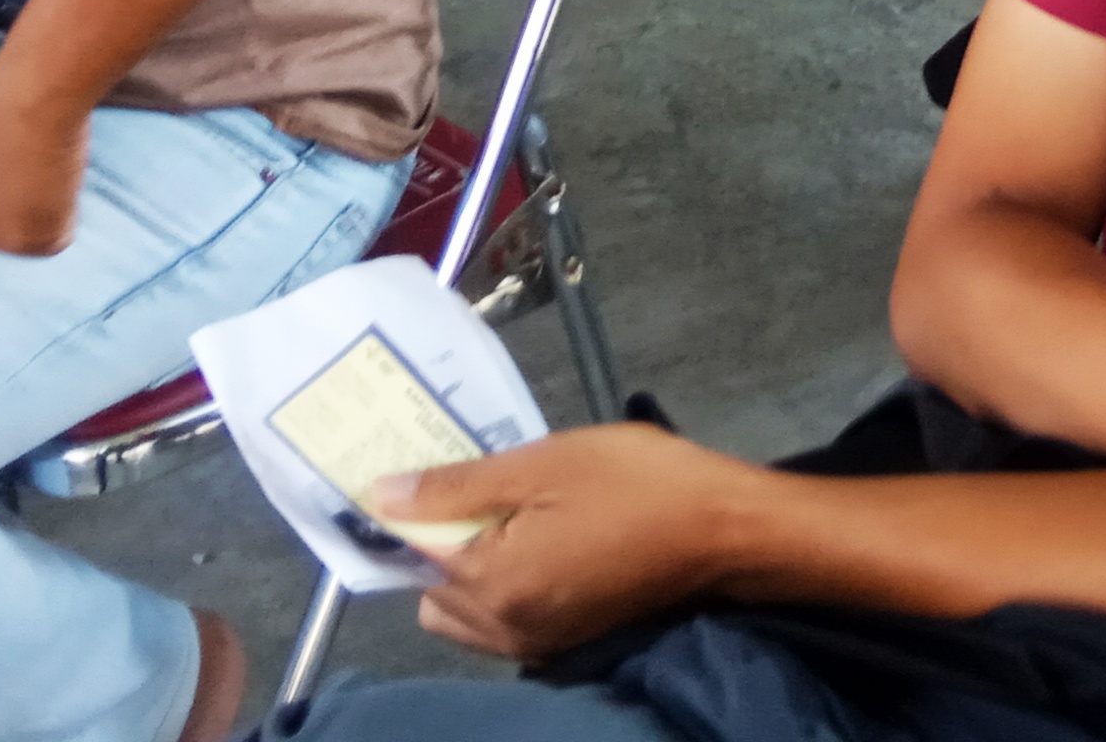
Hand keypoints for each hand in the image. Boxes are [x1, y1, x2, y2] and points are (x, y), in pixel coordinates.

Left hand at [385, 425, 756, 659]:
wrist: (726, 530)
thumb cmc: (636, 483)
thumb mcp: (543, 463)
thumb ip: (457, 485)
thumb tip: (379, 495)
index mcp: (493, 585)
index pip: (412, 552)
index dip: (412, 504)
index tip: (431, 466)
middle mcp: (506, 630)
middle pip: (432, 592)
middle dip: (442, 543)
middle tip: (484, 485)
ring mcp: (538, 642)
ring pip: (465, 612)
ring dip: (471, 567)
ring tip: (516, 509)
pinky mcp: (566, 641)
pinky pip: (503, 621)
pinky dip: (505, 586)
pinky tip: (542, 538)